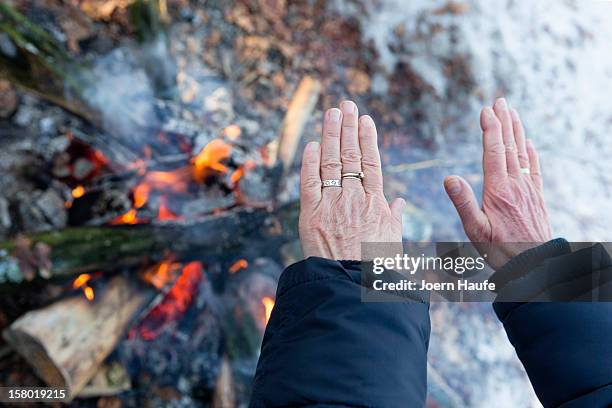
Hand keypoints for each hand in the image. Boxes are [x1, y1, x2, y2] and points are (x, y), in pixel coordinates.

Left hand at [299, 100, 405, 259]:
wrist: (349, 285)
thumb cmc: (375, 268)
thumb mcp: (393, 243)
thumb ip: (394, 219)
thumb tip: (398, 203)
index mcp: (376, 204)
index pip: (372, 163)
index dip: (367, 139)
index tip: (365, 121)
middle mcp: (354, 198)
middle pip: (350, 155)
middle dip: (348, 127)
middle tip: (346, 105)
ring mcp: (331, 204)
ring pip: (331, 162)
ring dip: (330, 134)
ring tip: (332, 113)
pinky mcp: (310, 214)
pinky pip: (309, 182)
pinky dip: (309, 162)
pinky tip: (312, 144)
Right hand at [444, 98, 551, 267]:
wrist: (533, 263)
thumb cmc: (500, 249)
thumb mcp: (475, 230)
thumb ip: (463, 203)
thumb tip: (448, 178)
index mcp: (498, 189)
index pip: (494, 151)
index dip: (490, 128)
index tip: (486, 110)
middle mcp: (516, 184)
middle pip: (510, 146)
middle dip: (504, 121)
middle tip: (500, 101)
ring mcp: (529, 189)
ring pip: (522, 153)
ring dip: (517, 131)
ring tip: (513, 113)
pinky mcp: (536, 197)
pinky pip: (535, 169)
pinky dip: (532, 153)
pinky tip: (530, 144)